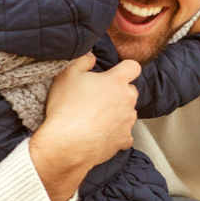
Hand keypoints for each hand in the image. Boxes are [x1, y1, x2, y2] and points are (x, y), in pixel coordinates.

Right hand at [29, 53, 142, 200]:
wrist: (67, 143)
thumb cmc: (67, 107)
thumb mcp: (67, 75)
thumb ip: (82, 61)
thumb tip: (91, 57)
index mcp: (116, 81)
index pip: (133, 67)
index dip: (125, 67)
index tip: (115, 72)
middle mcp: (128, 100)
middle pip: (130, 90)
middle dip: (118, 91)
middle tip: (98, 97)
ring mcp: (128, 121)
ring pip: (128, 111)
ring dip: (118, 112)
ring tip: (96, 117)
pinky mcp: (124, 139)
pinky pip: (125, 133)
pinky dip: (116, 132)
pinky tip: (102, 133)